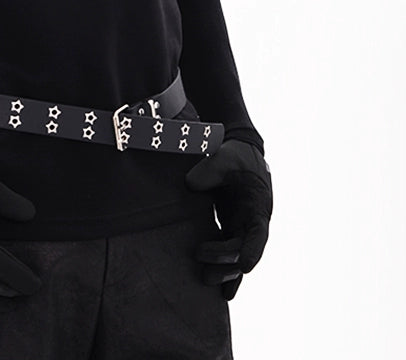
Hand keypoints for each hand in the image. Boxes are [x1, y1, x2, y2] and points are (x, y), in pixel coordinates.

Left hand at [184, 139, 272, 299]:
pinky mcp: (233, 228)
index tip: (245, 266)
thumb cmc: (235, 156)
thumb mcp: (224, 157)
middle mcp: (253, 221)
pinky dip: (228, 272)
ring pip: (237, 257)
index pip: (258, 232)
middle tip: (199, 258)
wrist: (240, 155)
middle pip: (243, 248)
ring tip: (204, 279)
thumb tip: (190, 186)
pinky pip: (231, 254)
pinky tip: (224, 293)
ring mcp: (243, 227)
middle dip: (225, 259)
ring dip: (224, 270)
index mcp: (257, 205)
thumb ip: (209, 171)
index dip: (252, 250)